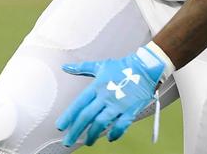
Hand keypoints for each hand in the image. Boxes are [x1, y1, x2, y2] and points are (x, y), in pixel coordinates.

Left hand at [56, 43, 171, 146]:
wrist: (146, 67)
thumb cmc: (124, 67)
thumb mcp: (101, 66)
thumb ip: (82, 68)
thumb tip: (66, 67)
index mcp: (97, 86)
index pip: (78, 104)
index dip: (68, 116)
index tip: (61, 126)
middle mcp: (106, 96)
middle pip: (86, 117)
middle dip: (75, 131)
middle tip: (68, 141)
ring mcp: (118, 104)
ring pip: (101, 123)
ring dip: (92, 135)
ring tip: (88, 142)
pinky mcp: (130, 110)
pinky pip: (121, 125)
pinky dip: (115, 133)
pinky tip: (110, 138)